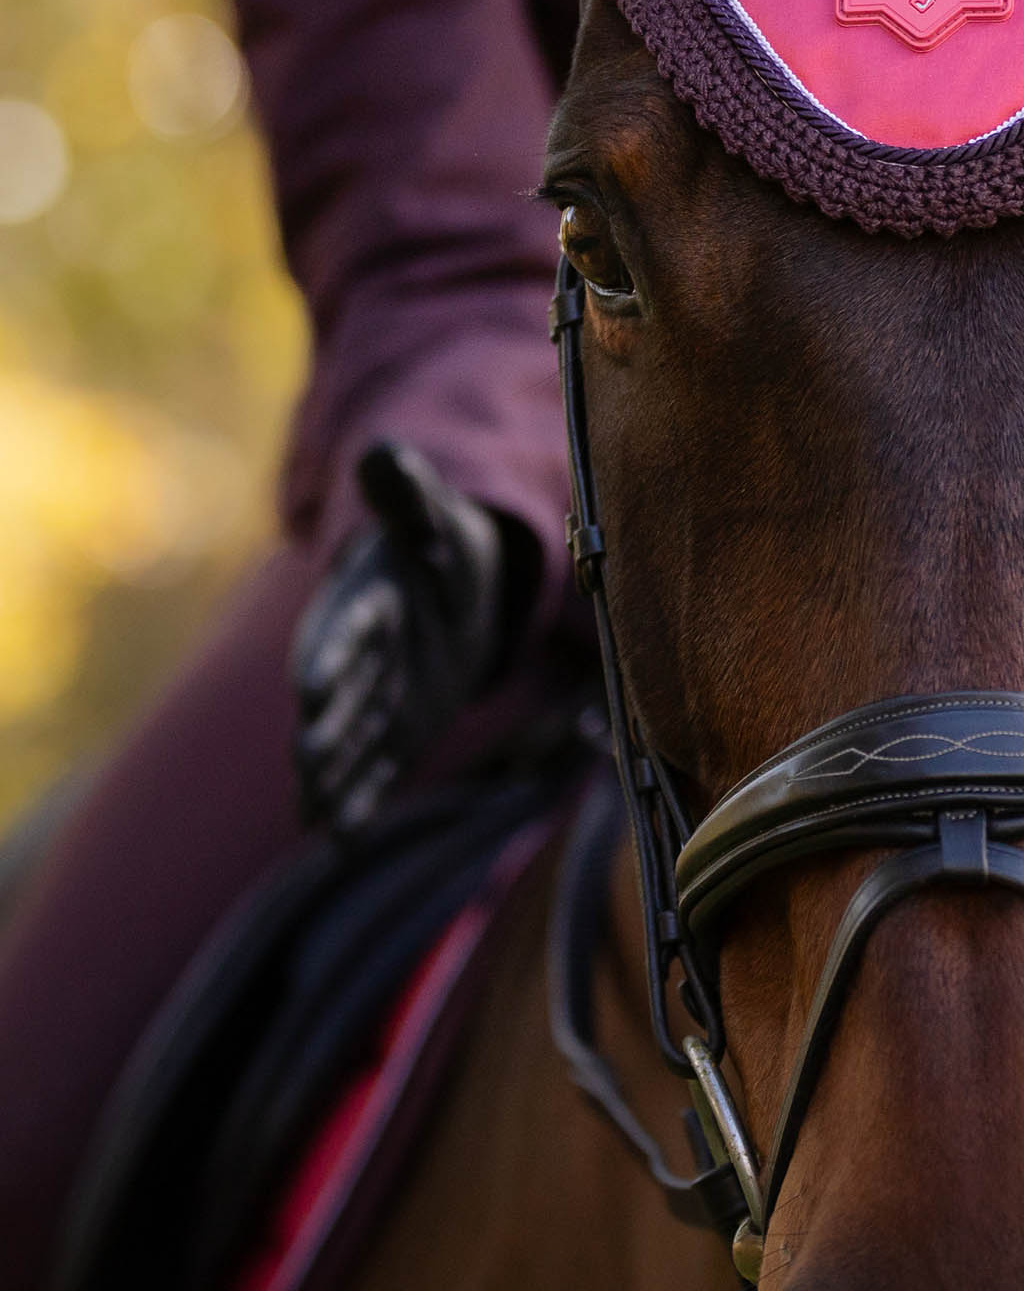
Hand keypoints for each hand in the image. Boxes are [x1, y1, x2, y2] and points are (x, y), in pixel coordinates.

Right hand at [290, 441, 525, 834]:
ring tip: (313, 815)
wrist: (450, 584)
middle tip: (307, 759)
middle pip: (338, 697)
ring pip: (348, 743)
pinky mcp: (395, 733)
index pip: (341, 628)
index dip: (329, 654)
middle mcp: (359, 659)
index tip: (311, 686)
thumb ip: (407, 492)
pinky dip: (358, 803)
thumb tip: (383, 451)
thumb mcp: (431, 513)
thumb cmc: (437, 542)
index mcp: (363, 600)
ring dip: (332, 776)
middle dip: (323, 728)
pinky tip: (340, 840)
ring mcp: (373, 701)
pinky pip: (375, 773)